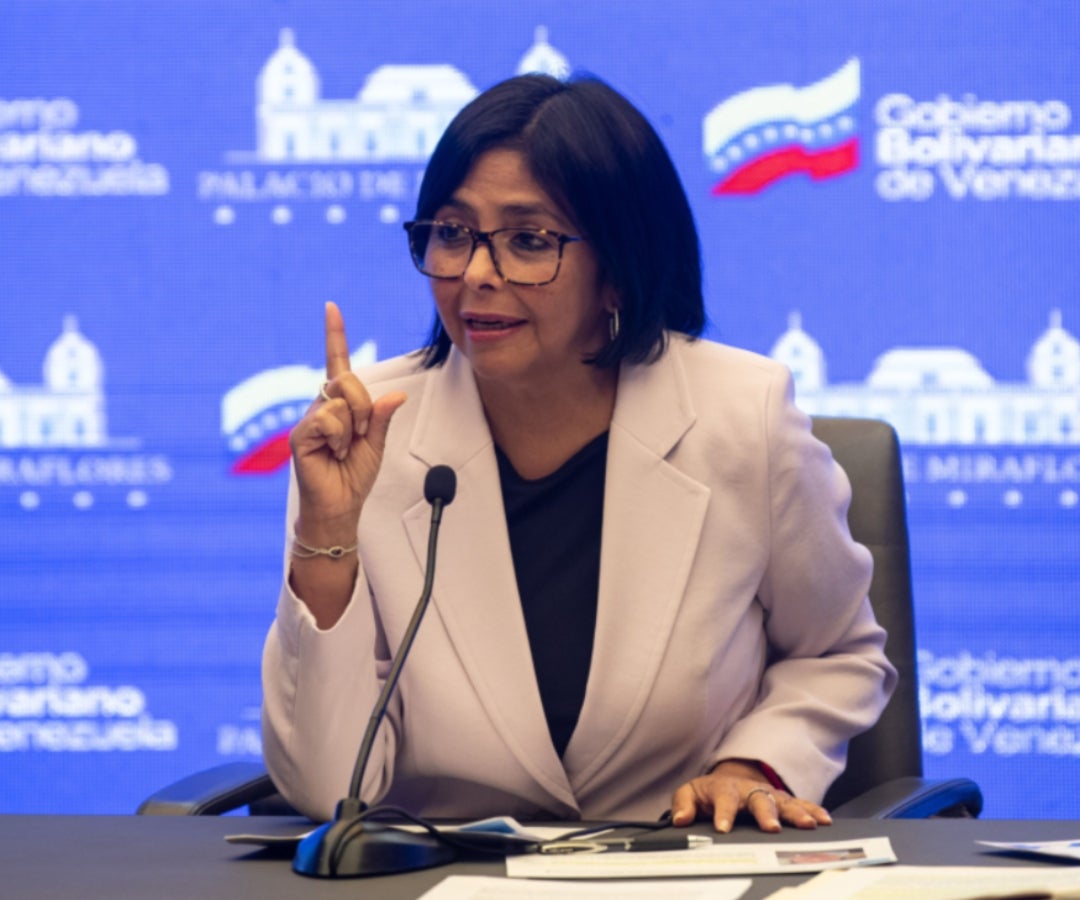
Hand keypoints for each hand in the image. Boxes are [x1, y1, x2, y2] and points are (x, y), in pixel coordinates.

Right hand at [289, 302, 405, 539]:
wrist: (340, 507)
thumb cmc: (354, 476)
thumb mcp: (376, 443)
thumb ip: (382, 417)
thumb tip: (396, 394)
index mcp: (340, 404)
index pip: (337, 362)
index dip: (334, 334)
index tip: (331, 307)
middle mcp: (321, 405)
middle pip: (347, 380)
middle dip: (364, 406)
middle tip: (360, 435)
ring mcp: (309, 419)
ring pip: (339, 399)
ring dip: (353, 427)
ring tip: (344, 450)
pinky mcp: (301, 435)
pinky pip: (328, 418)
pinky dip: (339, 437)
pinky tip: (334, 454)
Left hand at [669, 759, 831, 833]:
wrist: (730, 778)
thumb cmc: (711, 791)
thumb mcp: (690, 793)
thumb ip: (683, 804)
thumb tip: (680, 819)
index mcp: (725, 789)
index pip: (723, 800)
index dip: (723, 813)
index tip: (723, 828)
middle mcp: (749, 790)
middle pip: (759, 799)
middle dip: (766, 813)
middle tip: (772, 827)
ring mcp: (768, 794)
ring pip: (783, 802)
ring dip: (796, 813)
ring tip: (808, 824)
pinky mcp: (782, 800)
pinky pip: (801, 803)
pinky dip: (813, 810)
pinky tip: (824, 820)